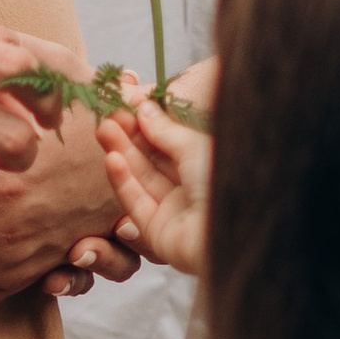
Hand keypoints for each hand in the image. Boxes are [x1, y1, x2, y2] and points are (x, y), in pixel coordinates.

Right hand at [98, 59, 215, 276]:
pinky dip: (123, 181)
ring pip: (142, 179)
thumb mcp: (194, 146)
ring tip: (104, 130)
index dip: (147, 124)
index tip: (126, 105)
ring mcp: (175, 211)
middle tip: (109, 116)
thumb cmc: (224, 182)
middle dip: (130, 137)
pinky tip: (112, 159)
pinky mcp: (159, 233)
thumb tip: (143, 108)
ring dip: (122, 154)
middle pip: (153, 160)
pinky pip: (137, 204)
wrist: (235, 232)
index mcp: (206, 165)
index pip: (170, 141)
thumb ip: (165, 130)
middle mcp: (191, 188)